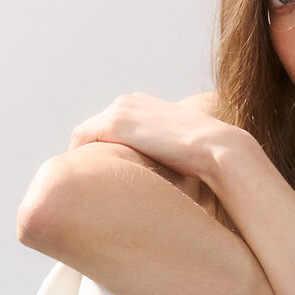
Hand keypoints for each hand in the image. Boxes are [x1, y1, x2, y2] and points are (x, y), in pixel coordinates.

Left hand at [68, 90, 240, 183]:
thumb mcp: (182, 156)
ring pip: (84, 136)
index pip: (111, 126)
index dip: (102, 153)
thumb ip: (164, 161)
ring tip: (77, 189)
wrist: (218, 148)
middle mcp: (129, 102)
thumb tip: (162, 192)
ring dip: (79, 160)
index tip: (99, 179)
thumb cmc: (207, 161)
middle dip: (86, 157)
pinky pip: (82, 140)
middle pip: (93, 130)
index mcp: (145, 106)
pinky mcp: (116, 124)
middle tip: (82, 188)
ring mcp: (121, 110)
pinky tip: (78, 182)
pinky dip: (77, 158)